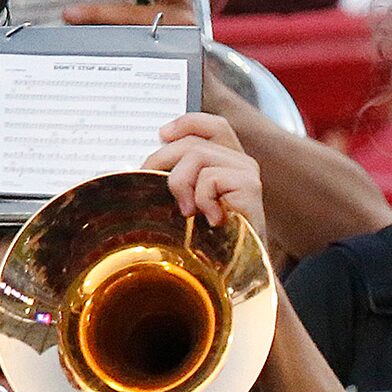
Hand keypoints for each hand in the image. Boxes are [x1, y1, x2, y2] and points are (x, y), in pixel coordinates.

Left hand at [146, 111, 261, 229]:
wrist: (234, 269)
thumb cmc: (211, 238)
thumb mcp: (188, 201)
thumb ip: (178, 177)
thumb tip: (140, 165)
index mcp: (228, 160)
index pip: (213, 125)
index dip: (187, 123)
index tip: (162, 135)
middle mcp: (242, 162)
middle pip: (192, 142)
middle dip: (163, 162)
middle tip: (154, 185)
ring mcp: (248, 173)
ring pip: (196, 156)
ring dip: (180, 185)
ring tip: (188, 211)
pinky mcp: (250, 187)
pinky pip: (209, 178)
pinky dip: (200, 199)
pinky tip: (211, 218)